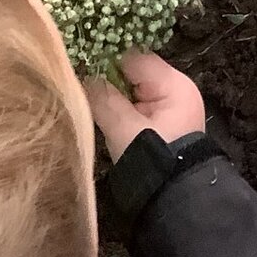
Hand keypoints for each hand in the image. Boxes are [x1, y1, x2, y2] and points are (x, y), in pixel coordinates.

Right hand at [84, 52, 205, 160]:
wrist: (176, 198)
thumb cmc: (153, 158)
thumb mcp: (124, 128)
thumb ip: (103, 98)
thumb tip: (85, 76)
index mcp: (174, 84)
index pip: (136, 58)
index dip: (108, 59)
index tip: (81, 64)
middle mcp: (177, 90)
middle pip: (135, 73)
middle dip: (109, 80)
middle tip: (79, 83)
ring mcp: (172, 108)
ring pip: (135, 91)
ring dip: (114, 97)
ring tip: (86, 98)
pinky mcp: (164, 125)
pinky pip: (138, 107)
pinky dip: (122, 110)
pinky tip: (102, 115)